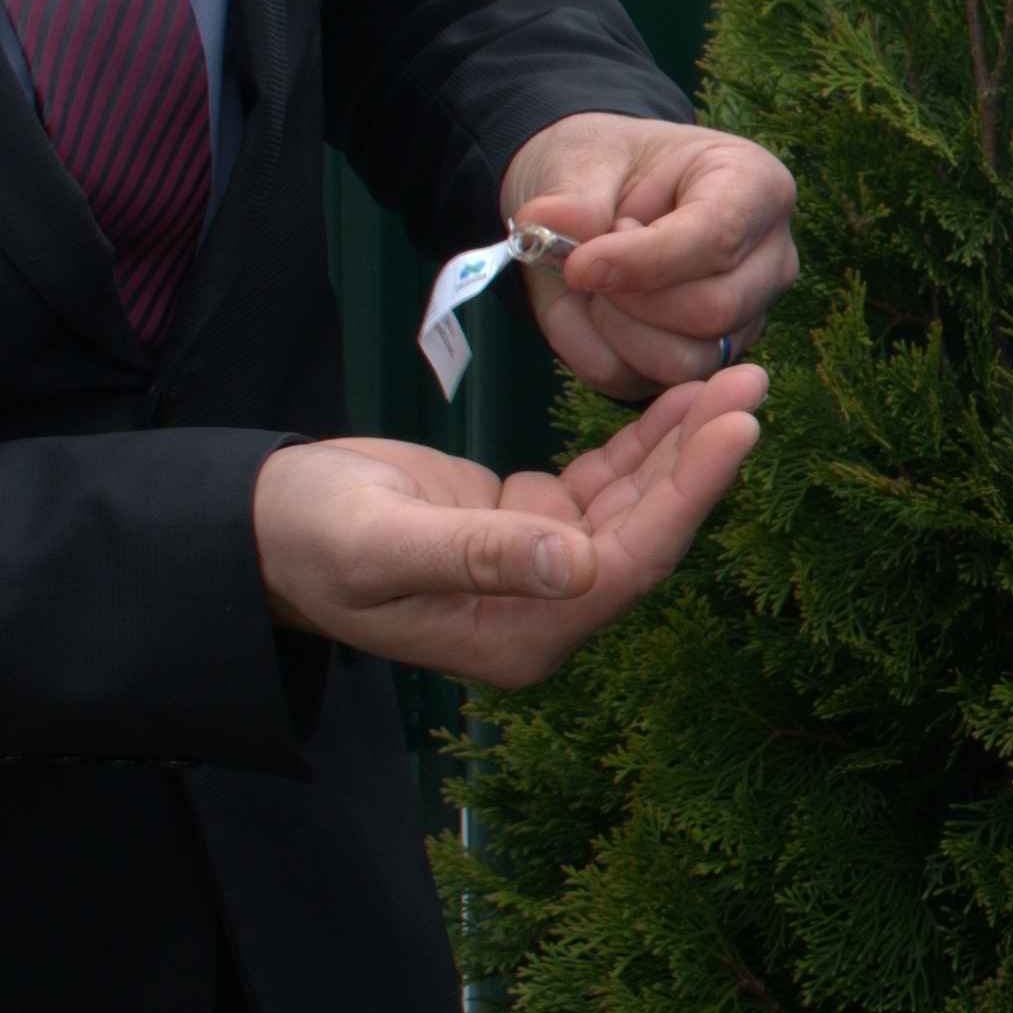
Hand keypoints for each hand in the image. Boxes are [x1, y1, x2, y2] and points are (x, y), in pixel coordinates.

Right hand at [251, 376, 761, 685]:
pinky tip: (680, 398)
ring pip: (632, 503)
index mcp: (519, 636)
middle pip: (646, 532)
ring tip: (736, 376)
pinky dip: (641, 442)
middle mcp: (543, 613)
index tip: (736, 427)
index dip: (687, 495)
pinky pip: (602, 484)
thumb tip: (579, 568)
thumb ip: (480, 556)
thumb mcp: (381, 543)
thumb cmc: (305, 537)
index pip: (627, 563)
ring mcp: (539, 570)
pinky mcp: (527, 523)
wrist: (257, 527)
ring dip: (682, 444)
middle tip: (754, 382)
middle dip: (702, 459)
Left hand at [503, 117, 800, 396]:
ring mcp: (747, 317)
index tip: (577, 265)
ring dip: (616, 331)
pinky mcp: (708, 361)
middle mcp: (769, 260)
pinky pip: (651, 383)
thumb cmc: (608, 169)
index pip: (718, 238)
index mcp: (757, 187)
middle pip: (714, 310)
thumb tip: (553, 223)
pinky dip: (602, 353)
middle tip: (585, 263)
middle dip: (630, 299)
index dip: (642, 259)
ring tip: (594, 287)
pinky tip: (593, 312)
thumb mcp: (584, 158)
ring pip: (688, 360)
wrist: (600, 198)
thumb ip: (573, 193)